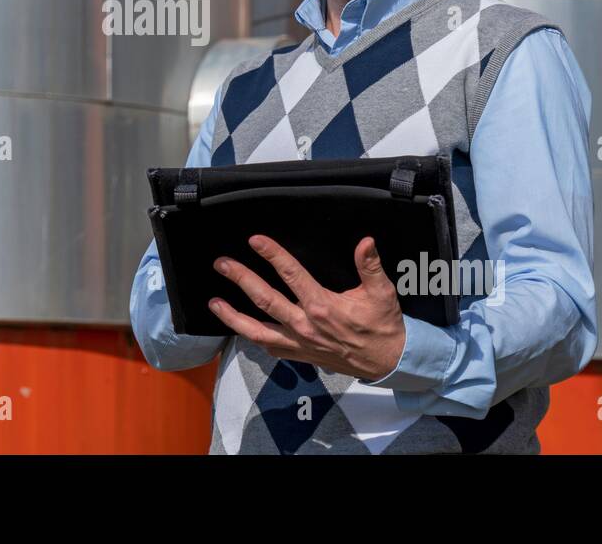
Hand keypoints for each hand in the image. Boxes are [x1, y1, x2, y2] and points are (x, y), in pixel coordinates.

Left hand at [209, 234, 405, 380]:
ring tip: (214, 303)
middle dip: (241, 279)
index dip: (272, 255)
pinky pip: (269, 347)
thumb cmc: (382, 324)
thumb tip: (365, 242)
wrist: (387, 361)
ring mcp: (299, 343)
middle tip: (222, 264)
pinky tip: (239, 328)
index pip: (291, 275)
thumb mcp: (382, 292)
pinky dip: (251, 338)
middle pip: (265, 299)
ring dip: (233, 317)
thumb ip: (370, 266)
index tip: (255, 241)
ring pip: (257, 330)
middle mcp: (305, 325)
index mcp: (322, 306)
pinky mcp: (299, 355)